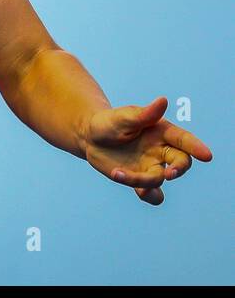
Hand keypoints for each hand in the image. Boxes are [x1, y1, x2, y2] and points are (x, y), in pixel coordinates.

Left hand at [82, 96, 213, 204]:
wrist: (90, 137)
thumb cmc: (110, 122)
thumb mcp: (123, 117)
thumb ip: (144, 114)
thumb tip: (163, 101)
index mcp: (161, 132)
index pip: (183, 140)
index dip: (196, 147)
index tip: (206, 156)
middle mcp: (161, 151)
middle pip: (181, 162)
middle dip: (179, 169)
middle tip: (169, 173)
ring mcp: (151, 167)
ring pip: (159, 179)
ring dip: (143, 181)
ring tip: (119, 173)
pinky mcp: (140, 180)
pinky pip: (152, 193)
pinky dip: (149, 196)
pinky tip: (139, 192)